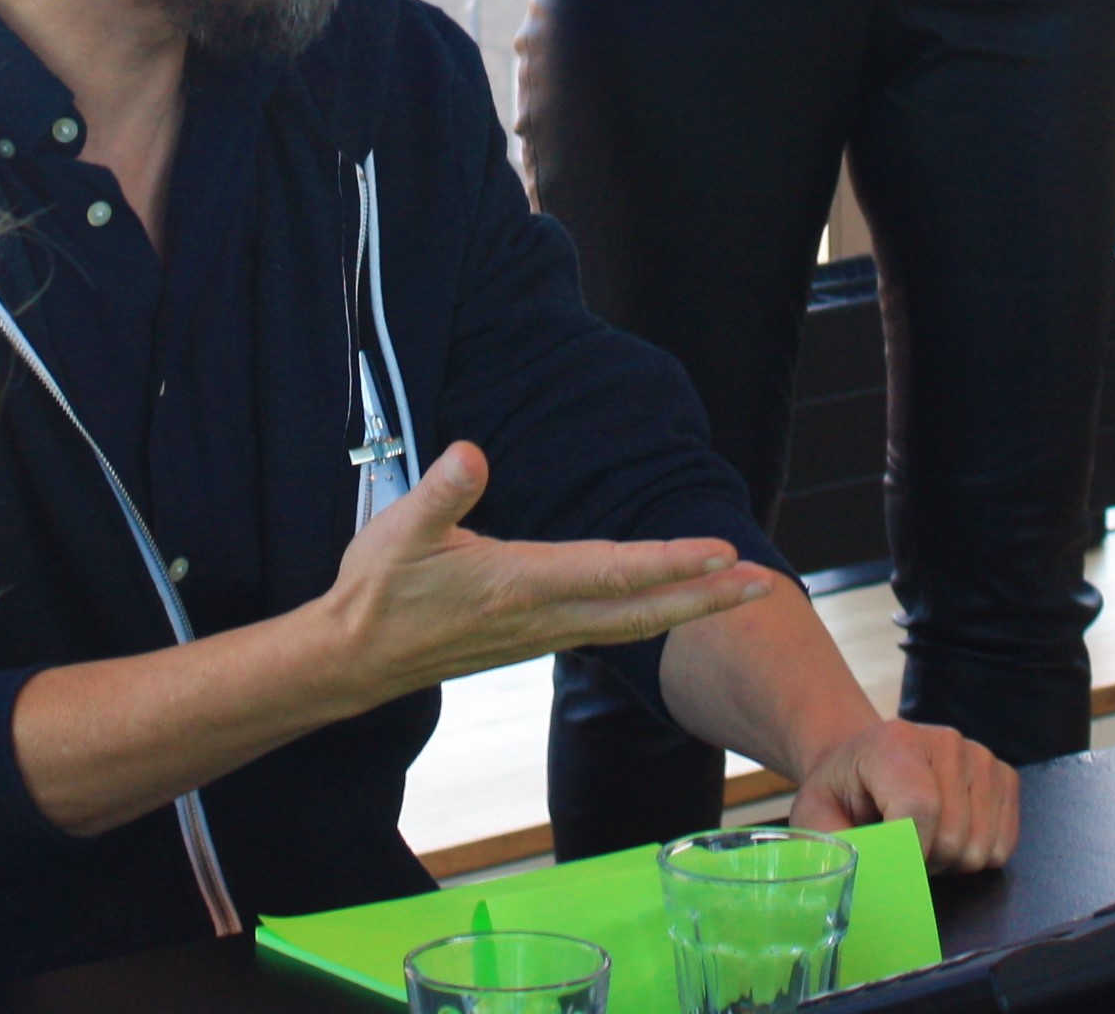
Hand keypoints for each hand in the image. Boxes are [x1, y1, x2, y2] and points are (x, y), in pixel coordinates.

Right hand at [314, 443, 773, 708]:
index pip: (610, 572)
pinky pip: (607, 630)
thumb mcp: (399, 530)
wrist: (352, 660)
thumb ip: (440, 492)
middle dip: (704, 597)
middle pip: (641, 610)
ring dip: (686, 607)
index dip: (668, 561)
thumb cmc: (377, 590)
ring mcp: (541, 634)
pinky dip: (648, 617)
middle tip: (762, 582)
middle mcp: (542, 616)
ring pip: (630, 625)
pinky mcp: (532, 640)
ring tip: (734, 590)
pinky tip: (666, 608)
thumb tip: (471, 454)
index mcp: (519, 584)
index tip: (719, 552)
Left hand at [787, 717, 1020, 873]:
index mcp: (894, 742)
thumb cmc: (841, 794)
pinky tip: (947, 836)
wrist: (864, 763)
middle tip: (899, 849)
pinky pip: (1005, 844)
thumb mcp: (817, 816)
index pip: (920, 808)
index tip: (890, 863)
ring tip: (921, 841)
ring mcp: (980, 757)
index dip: (909, 853)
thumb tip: (861, 883)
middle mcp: (945, 741)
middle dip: (925, 861)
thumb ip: (836, 847)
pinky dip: (975, 855)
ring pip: (981, 847)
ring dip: (950, 862)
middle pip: (954, 836)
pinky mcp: (1003, 776)